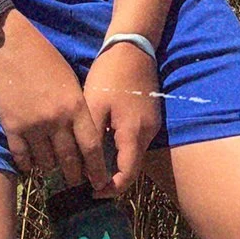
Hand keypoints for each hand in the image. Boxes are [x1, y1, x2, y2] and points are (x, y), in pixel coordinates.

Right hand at [0, 15, 97, 191]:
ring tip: (53, 171)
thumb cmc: (44, 60)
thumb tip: (83, 137)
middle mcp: (56, 120)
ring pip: (45, 161)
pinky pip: (21, 156)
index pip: (91, 147)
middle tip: (77, 183)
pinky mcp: (11, 126)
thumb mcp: (71, 83)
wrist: (10, 47)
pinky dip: (27, 164)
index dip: (97, 168)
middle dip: (75, 175)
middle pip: (69, 159)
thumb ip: (78, 110)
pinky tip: (31, 166)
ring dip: (50, 168)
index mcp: (76, 107)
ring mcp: (32, 125)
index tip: (100, 181)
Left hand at [84, 40, 164, 194]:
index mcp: (133, 133)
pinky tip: (103, 143)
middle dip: (111, 178)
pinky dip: (121, 150)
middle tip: (87, 180)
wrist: (133, 47)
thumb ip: (92, 141)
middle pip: (132, 167)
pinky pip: (136, 142)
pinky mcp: (150, 117)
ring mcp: (152, 125)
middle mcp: (148, 133)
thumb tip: (87, 170)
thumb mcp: (93, 107)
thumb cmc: (110, 75)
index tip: (91, 191)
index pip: (127, 175)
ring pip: (134, 155)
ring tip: (91, 163)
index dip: (110, 188)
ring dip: (116, 163)